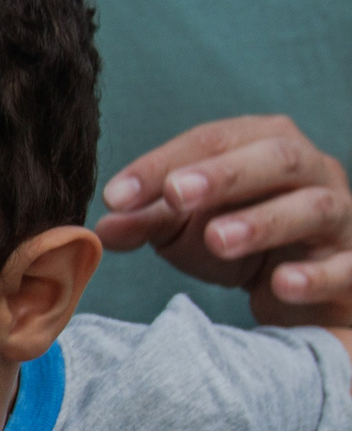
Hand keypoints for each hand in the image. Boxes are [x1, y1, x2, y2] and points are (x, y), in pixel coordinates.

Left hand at [98, 117, 351, 324]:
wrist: (302, 289)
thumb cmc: (242, 244)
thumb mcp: (186, 230)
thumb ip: (146, 223)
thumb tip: (102, 227)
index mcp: (264, 146)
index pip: (214, 141)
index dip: (164, 164)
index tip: (116, 196)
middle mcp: (311, 171)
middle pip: (277, 158)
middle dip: (225, 174)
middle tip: (174, 197)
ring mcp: (340, 217)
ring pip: (314, 206)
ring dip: (265, 221)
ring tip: (217, 239)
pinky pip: (345, 266)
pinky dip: (315, 274)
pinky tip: (281, 283)